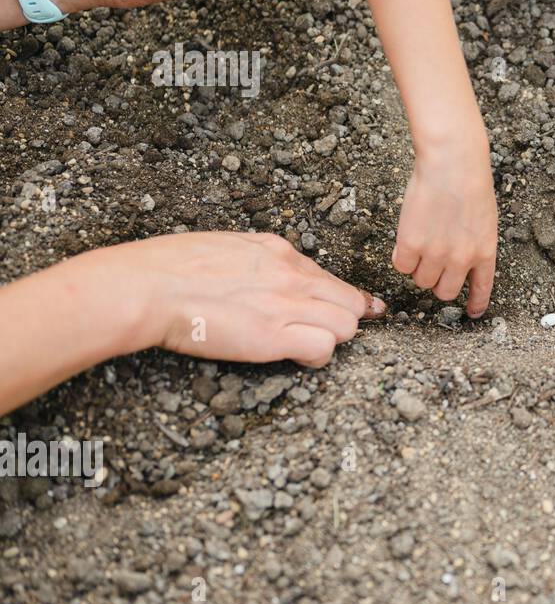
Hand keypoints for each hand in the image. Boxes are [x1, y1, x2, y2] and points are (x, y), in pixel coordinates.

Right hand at [103, 231, 384, 367]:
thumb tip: (270, 267)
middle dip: (344, 320)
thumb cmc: (170, 268)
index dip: (343, 299)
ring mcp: (286, 304)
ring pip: (347, 325)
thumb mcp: (226, 246)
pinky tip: (297, 357)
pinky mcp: (274, 336)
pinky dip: (317, 356)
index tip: (357, 310)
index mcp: (278, 251)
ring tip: (304, 346)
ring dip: (332, 339)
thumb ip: (257, 258)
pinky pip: (324, 347)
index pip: (331, 278)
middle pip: (350, 302)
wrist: (149, 286)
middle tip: (322, 333)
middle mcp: (291, 274)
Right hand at [393, 125, 497, 318]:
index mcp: (485, 252)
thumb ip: (473, 243)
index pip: (482, 289)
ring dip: (419, 268)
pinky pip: (401, 266)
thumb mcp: (484, 218)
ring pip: (421, 281)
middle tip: (433, 264)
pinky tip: (406, 239)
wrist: (452, 163)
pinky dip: (401, 257)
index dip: (476, 304)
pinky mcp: (411, 245)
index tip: (473, 313)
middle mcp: (462, 260)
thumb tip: (457, 263)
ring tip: (421, 242)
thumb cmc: (469, 182)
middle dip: (438, 282)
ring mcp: (436, 254)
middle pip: (445, 292)